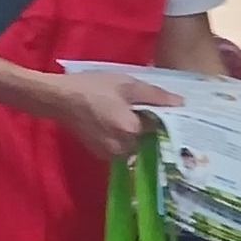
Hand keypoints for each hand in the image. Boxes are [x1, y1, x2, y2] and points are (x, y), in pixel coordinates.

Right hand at [28, 68, 172, 162]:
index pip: (159, 130)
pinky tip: (114, 123)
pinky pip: (120, 149)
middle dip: (146, 127)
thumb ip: (156, 96)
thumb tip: (181, 103)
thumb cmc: (93, 87)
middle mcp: (123, 148)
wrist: (59, 98)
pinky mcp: (99, 155)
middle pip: (147, 141)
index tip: (163, 110)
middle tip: (139, 110)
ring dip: (133, 134)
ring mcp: (110, 154)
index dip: (161, 118)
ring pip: (133, 146)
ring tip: (125, 115)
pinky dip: (121, 139)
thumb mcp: (127, 85)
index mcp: (131, 131)